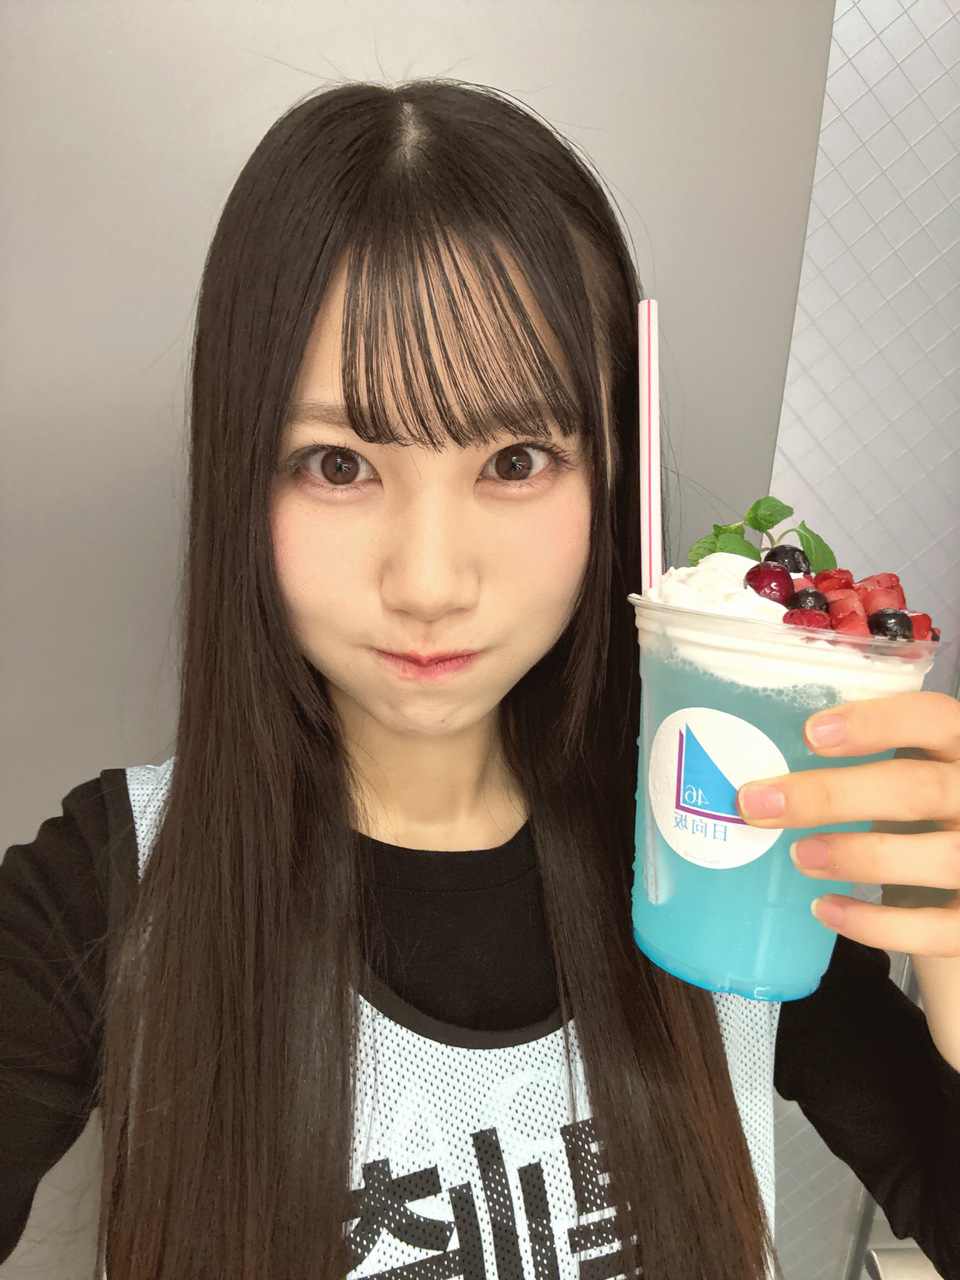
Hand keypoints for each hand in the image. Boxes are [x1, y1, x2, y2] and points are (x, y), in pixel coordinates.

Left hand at [735, 691, 959, 958]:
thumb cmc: (929, 812)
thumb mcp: (916, 771)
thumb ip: (871, 762)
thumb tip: (766, 773)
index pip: (933, 716)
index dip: (876, 723)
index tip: (810, 733)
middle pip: (917, 789)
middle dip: (832, 796)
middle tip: (760, 804)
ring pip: (936, 857)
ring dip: (856, 856)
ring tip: (798, 855)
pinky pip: (938, 927)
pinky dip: (876, 924)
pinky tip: (825, 909)